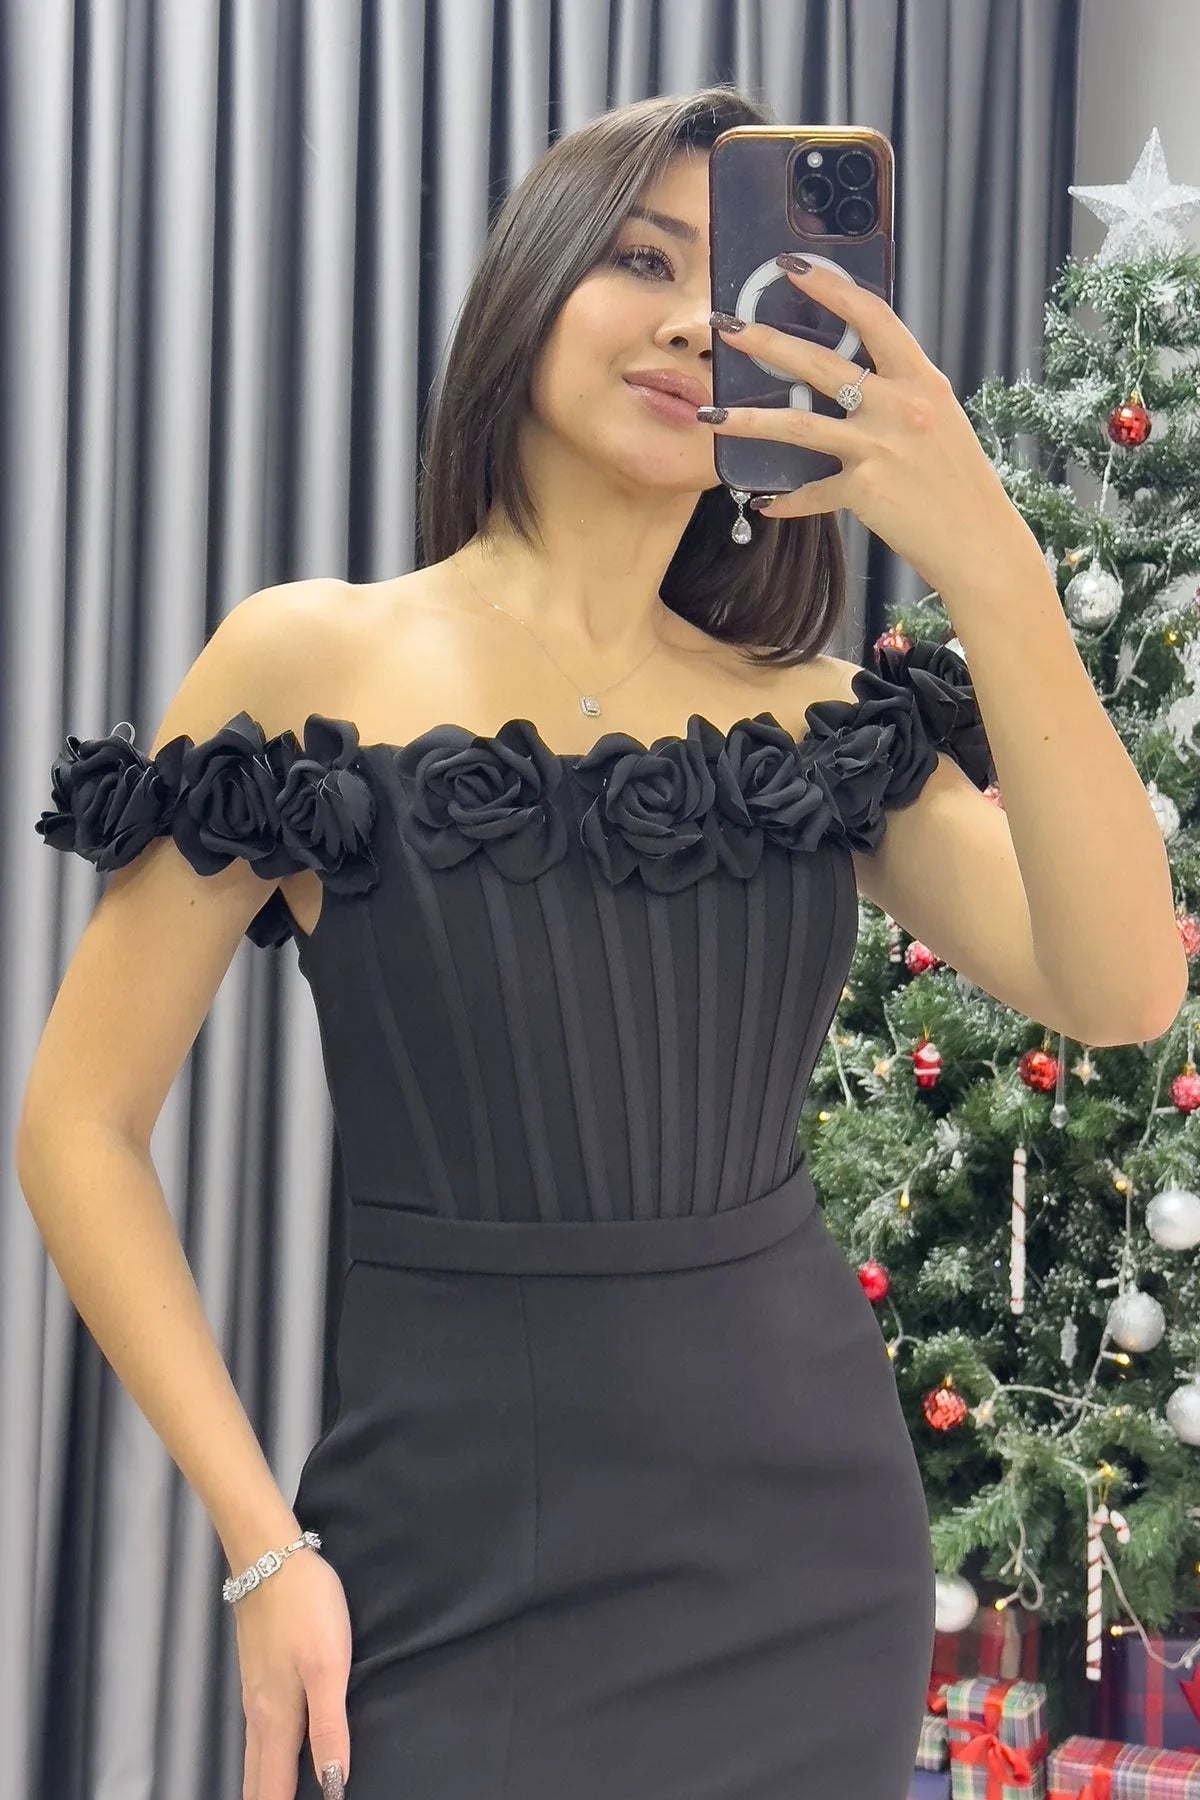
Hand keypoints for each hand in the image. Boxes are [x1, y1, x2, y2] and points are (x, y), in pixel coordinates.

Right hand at [233, 1550, 351, 1797]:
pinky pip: (255, 1736)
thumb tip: (333, 1786)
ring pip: (254, 1758)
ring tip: (275, 1798)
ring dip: (263, 1786)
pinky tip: (272, 1757)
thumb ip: (329, 1728)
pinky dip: (262, 1760)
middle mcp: (259, 1715)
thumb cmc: (306, 1609)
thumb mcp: (328, 1667)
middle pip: (258, 1781)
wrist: (270, 1557)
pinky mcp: (257, 1675)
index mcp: (277, 1719)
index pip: (274, 1790)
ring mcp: (254, 1694)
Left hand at [705, 257, 1029, 593]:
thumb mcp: (940, 421)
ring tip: (710, 414)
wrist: (978, 542)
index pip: (873, 318)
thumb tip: (858, 375)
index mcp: (922, 382)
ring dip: (748, 419)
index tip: (793, 267)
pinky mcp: (863, 491)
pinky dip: (788, 500)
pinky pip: (811, 492)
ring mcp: (879, 449)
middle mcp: (900, 408)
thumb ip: (900, 394)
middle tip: (727, 328)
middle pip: (821, 364)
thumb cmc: (959, 482)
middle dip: (767, 342)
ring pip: (798, 425)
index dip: (831, 287)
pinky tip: (765, 503)